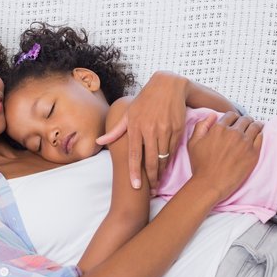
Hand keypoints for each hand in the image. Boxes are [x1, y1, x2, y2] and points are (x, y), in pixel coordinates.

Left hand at [96, 71, 186, 189]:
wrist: (168, 86)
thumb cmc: (145, 100)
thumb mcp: (128, 113)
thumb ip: (115, 131)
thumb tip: (99, 142)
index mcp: (136, 127)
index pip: (134, 155)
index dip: (135, 172)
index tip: (135, 186)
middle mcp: (150, 130)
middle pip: (151, 160)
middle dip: (151, 177)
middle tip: (150, 189)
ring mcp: (165, 130)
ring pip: (163, 157)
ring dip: (161, 171)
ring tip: (158, 181)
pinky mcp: (177, 129)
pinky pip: (173, 149)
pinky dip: (169, 159)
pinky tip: (166, 166)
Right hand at [187, 112, 262, 200]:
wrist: (211, 183)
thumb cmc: (200, 165)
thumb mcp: (193, 143)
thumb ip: (201, 126)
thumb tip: (211, 115)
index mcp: (219, 129)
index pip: (231, 115)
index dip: (232, 117)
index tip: (233, 121)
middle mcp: (233, 133)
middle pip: (244, 119)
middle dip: (243, 120)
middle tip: (244, 125)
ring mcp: (245, 143)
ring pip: (255, 126)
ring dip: (253, 125)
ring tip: (253, 128)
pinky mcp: (254, 153)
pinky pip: (261, 137)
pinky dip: (259, 134)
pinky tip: (256, 136)